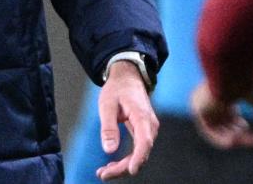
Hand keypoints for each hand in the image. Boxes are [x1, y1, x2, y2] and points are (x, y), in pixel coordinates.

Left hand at [95, 61, 159, 179]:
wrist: (128, 78)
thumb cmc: (117, 89)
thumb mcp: (107, 105)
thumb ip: (108, 127)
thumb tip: (109, 150)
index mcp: (142, 117)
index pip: (144, 141)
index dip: (138, 158)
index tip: (130, 170)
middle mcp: (150, 126)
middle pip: (141, 153)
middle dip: (123, 167)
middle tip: (102, 175)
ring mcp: (149, 130)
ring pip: (139, 154)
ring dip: (123, 166)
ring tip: (103, 173)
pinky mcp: (144, 133)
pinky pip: (137, 150)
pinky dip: (126, 159)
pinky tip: (111, 165)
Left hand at [190, 65, 252, 149]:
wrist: (236, 66)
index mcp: (223, 89)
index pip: (229, 114)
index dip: (243, 129)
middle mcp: (210, 96)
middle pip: (222, 123)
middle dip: (241, 136)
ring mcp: (203, 102)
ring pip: (217, 129)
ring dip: (235, 139)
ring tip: (246, 138)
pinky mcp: (199, 108)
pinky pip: (209, 132)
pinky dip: (222, 139)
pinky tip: (234, 141)